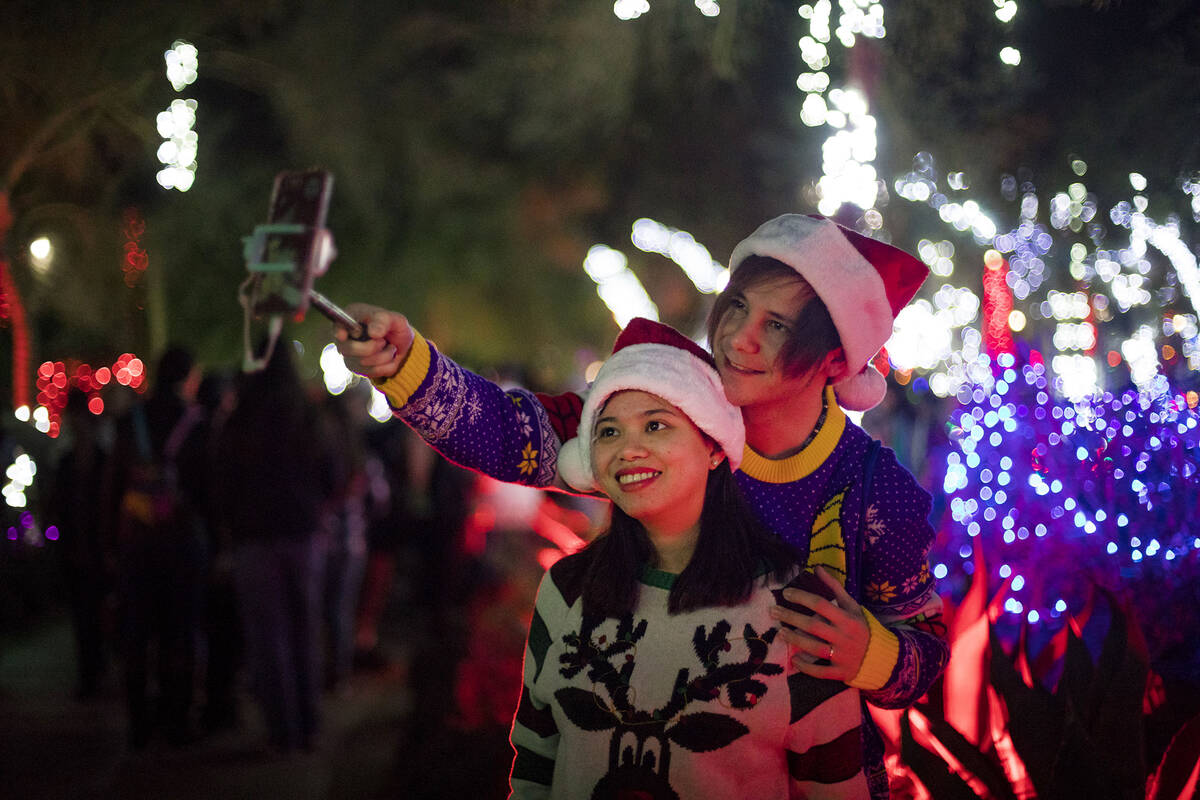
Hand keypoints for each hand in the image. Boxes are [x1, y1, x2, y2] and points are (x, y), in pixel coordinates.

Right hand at [332, 304, 413, 378]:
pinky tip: (388, 357)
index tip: (342, 335)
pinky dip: (387, 366)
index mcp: (351, 320)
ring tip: (389, 347)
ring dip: (385, 356)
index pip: (338, 326)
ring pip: (363, 363)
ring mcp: (350, 356)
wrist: (401, 343)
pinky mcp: (359, 370)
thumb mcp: (394, 319)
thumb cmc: (393, 326)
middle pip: (348, 349)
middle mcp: (345, 339)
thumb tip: (373, 333)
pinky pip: (373, 372)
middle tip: (383, 341)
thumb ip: (383, 321)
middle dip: (372, 347)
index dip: (339, 332)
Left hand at [770, 566, 869, 682]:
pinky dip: (806, 667)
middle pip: (813, 626)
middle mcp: (845, 637)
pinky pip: (821, 672)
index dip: (801, 597)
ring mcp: (843, 656)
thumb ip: (835, 587)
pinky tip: (794, 660)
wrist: (883, 657)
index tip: (786, 593)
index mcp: (848, 618)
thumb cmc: (862, 627)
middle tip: (773, 611)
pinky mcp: (841, 673)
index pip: (820, 604)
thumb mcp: (852, 606)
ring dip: (795, 640)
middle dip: (791, 617)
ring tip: (780, 632)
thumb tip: (817, 568)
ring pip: (814, 648)